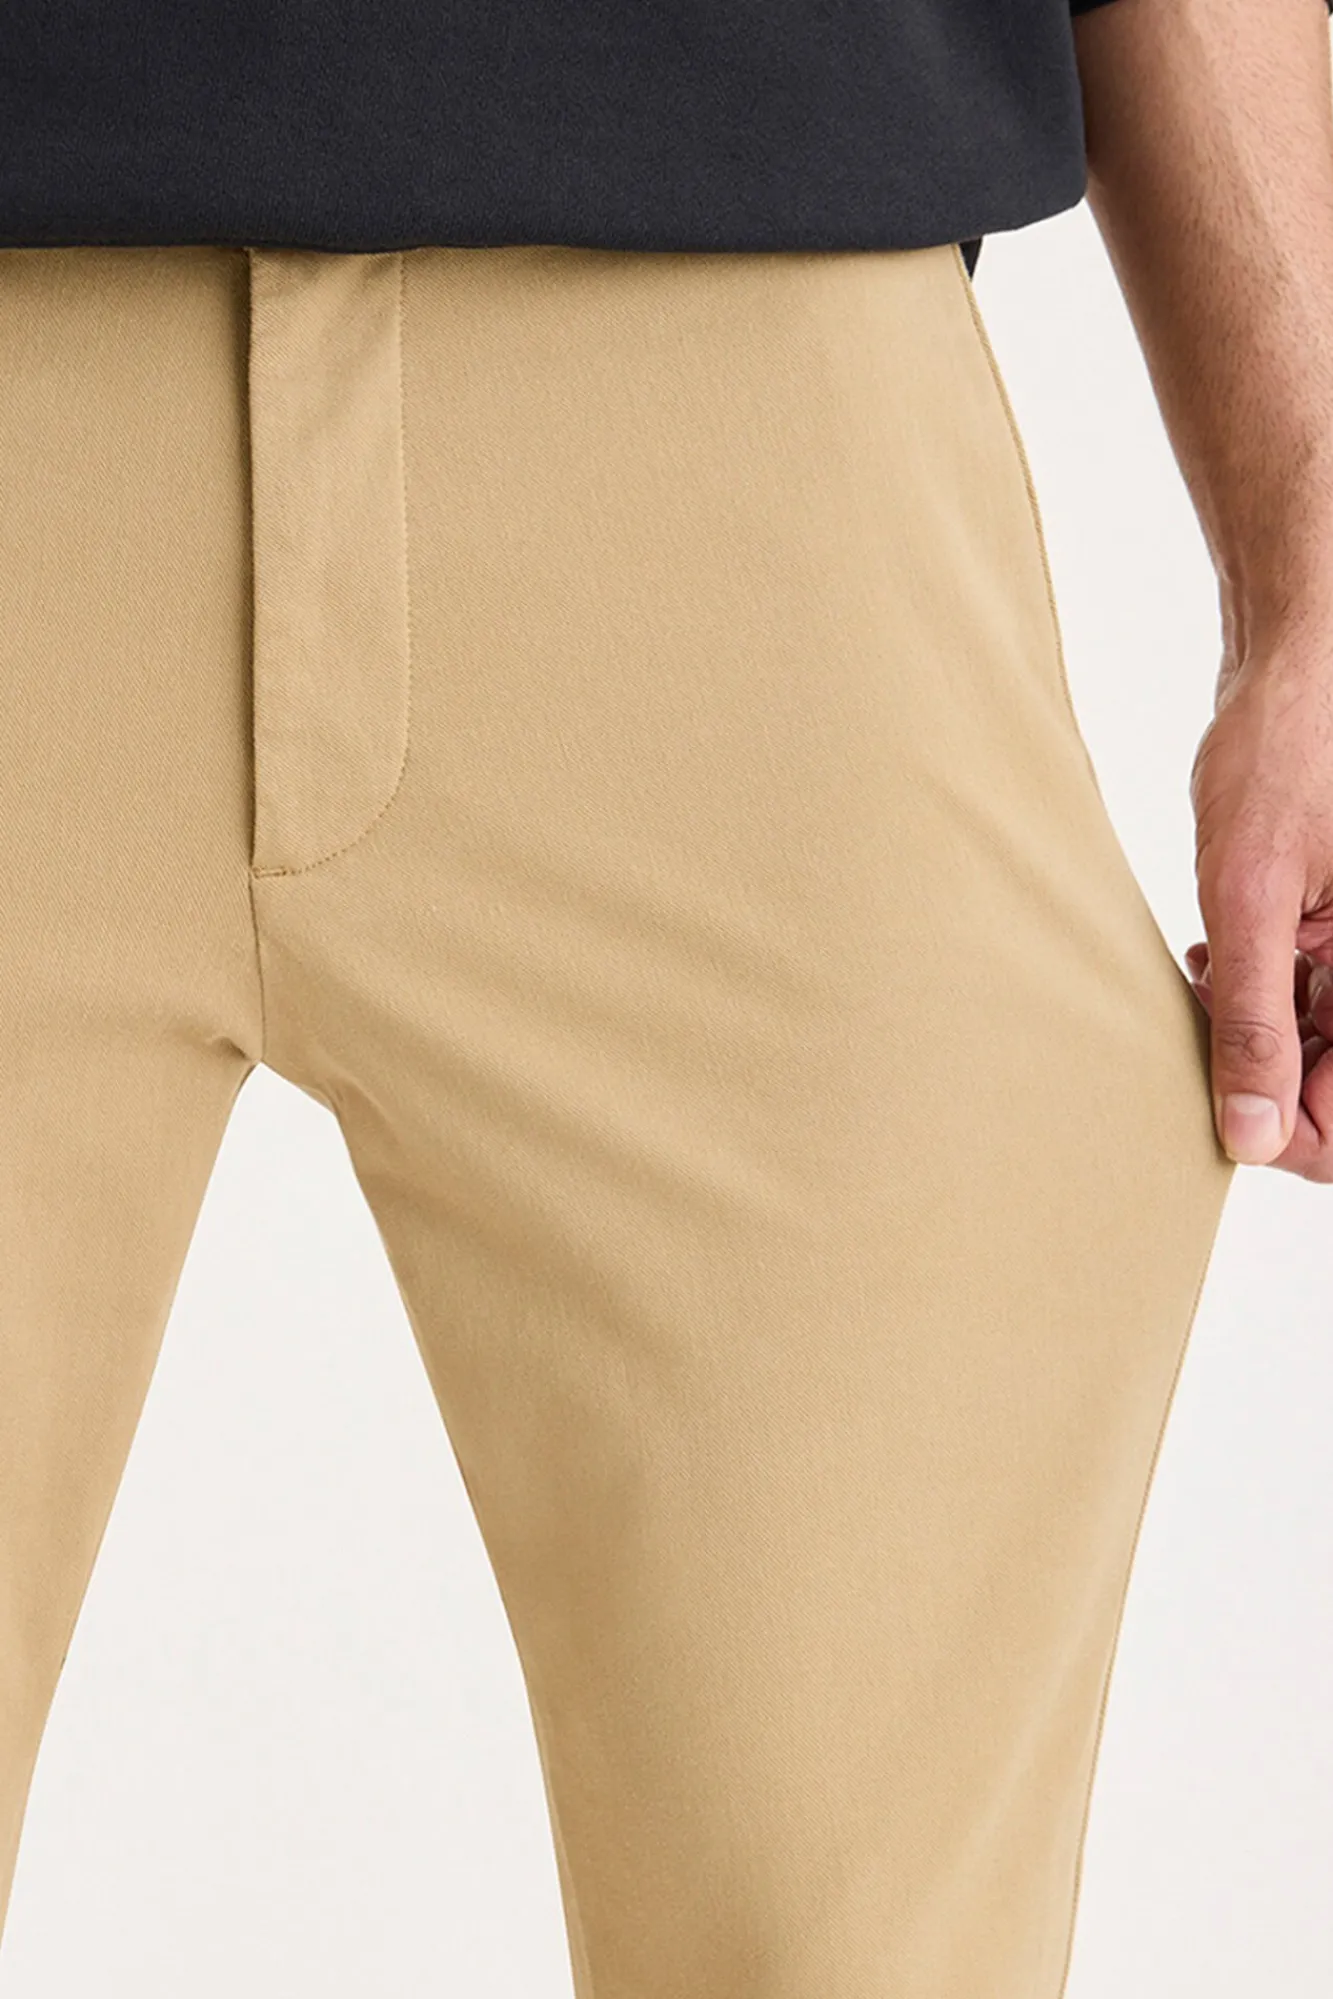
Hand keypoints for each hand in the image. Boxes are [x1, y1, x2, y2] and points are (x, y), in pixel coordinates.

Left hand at [1184, 643, 1332, 1176]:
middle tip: (1202, 1027)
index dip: (1288, 1135)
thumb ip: (1253, 1017)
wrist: (1299, 664)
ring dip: (1255, 1039)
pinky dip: (1260, 997)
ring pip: (1320, 1055)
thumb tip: (1251, 1137)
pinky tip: (1213, 960)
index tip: (1220, 1104)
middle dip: (1266, 1083)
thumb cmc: (1283, 751)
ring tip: (1204, 983)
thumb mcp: (1249, 892)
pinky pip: (1313, 1004)